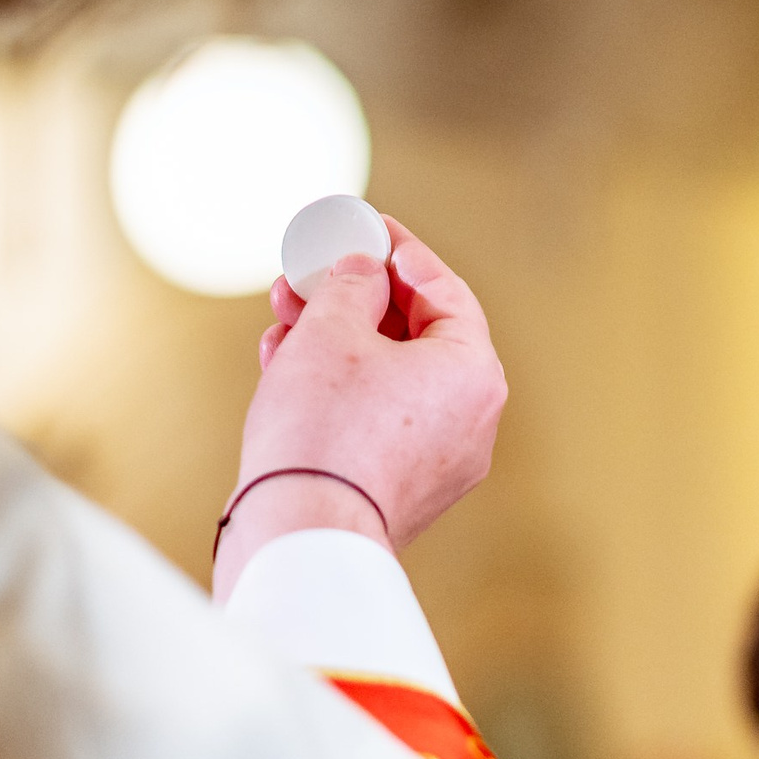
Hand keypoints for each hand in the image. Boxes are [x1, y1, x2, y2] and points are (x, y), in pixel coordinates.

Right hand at [213, 216, 505, 597]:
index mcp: (475, 373)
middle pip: (415, 334)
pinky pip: (377, 417)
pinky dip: (338, 386)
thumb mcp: (333, 328)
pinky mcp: (404, 486)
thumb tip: (363, 270)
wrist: (305, 533)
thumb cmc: (325, 429)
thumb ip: (351, 282)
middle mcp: (473, 419)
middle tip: (305, 271)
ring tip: (283, 314)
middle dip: (353, 296)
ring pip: (389, 376)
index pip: (444, 290)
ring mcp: (442, 458)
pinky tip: (287, 363)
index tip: (363, 225)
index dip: (399, 250)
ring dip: (335, 337)